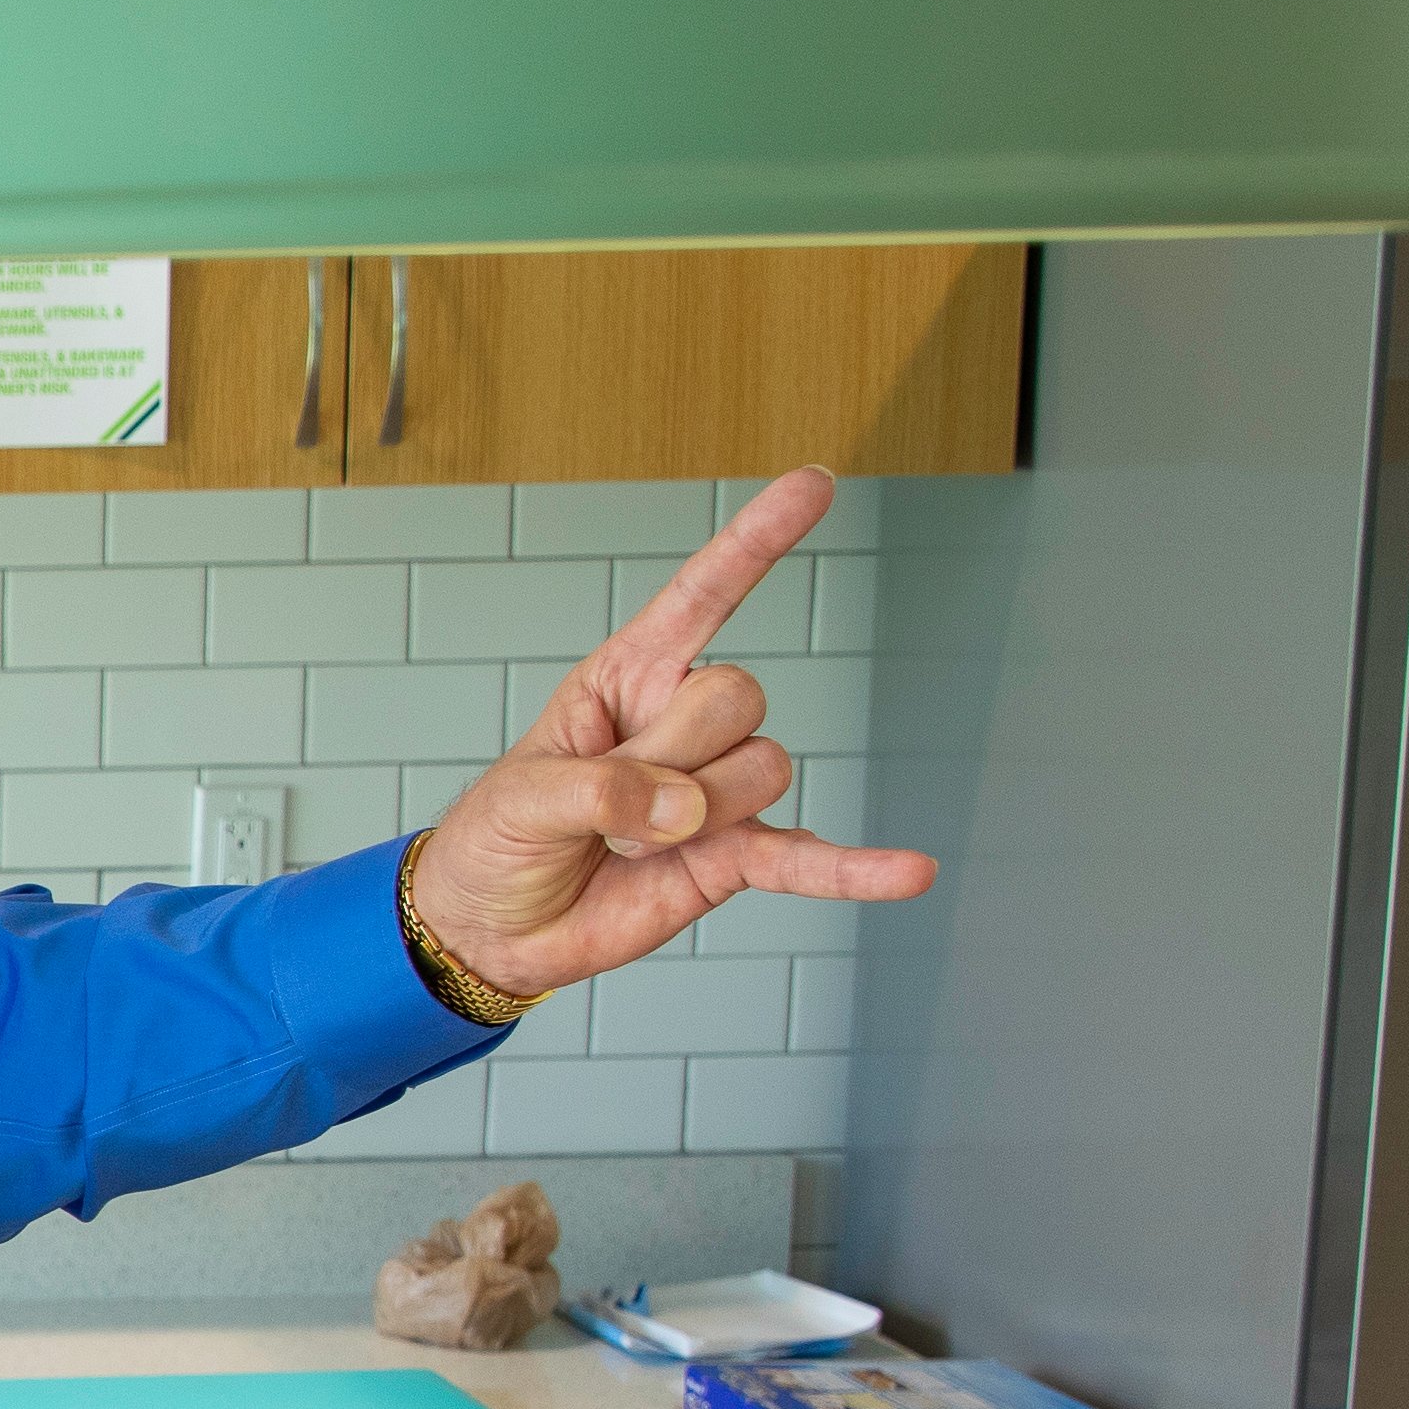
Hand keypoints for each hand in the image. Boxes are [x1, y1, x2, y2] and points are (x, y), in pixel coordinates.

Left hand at [404, 469, 931, 997]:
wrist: (498, 926)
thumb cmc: (498, 840)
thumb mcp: (521, 799)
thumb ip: (599, 792)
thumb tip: (684, 811)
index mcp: (628, 678)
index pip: (703, 596)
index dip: (756, 541)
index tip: (816, 483)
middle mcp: (684, 722)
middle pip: (739, 697)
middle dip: (673, 756)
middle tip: (607, 806)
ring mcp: (717, 789)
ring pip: (766, 769)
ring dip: (695, 818)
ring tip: (628, 847)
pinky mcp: (736, 857)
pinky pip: (810, 859)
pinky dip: (857, 869)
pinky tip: (911, 873)